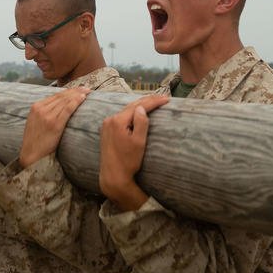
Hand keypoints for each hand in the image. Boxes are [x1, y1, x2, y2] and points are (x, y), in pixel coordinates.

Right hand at [19, 87, 89, 167]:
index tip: (78, 89)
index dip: (68, 91)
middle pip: (61, 96)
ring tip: (88, 91)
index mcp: (35, 107)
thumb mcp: (35, 123)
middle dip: (75, 90)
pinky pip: (67, 109)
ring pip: (65, 101)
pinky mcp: (54, 124)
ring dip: (77, 94)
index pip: (55, 95)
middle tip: (86, 88)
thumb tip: (57, 108)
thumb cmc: (35, 142)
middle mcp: (40, 109)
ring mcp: (47, 116)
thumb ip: (43, 113)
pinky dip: (76, 102)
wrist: (31, 156)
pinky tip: (83, 98)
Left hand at [99, 94, 168, 211]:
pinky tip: (138, 112)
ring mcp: (106, 125)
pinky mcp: (106, 131)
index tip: (166, 99)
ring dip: (139, 106)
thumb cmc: (128, 161)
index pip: (138, 106)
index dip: (153, 102)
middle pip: (131, 106)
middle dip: (147, 101)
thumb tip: (141, 108)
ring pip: (125, 111)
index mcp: (117, 121)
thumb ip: (141, 123)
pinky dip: (131, 113)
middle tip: (162, 97)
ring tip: (153, 102)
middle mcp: (109, 120)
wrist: (113, 175)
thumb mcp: (139, 142)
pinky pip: (120, 117)